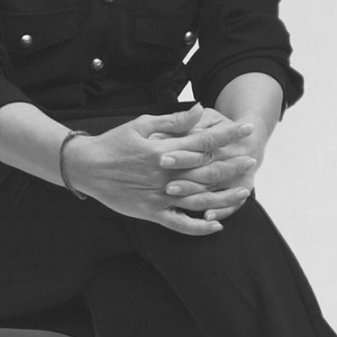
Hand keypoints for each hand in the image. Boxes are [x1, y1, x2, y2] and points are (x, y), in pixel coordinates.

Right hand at [70, 107, 255, 234]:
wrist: (85, 167)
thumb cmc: (114, 142)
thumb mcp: (142, 124)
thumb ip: (173, 120)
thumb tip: (200, 109)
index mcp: (164, 149)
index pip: (204, 141)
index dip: (228, 135)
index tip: (246, 129)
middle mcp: (165, 174)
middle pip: (207, 171)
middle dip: (232, 166)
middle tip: (251, 161)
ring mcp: (159, 196)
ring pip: (199, 200)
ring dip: (224, 197)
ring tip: (244, 192)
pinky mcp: (151, 212)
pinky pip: (179, 223)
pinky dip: (198, 227)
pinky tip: (217, 226)